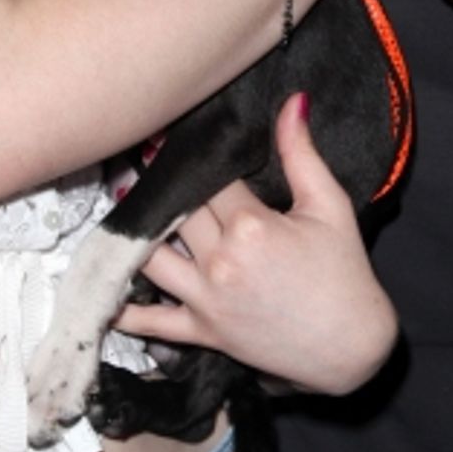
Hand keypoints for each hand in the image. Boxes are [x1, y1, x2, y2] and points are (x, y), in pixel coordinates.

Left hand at [114, 93, 397, 394]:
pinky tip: (101, 291)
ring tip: (119, 199)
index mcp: (251, 226)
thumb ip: (302, 153)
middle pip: (174, 209)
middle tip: (133, 152)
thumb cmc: (345, 275)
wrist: (352, 350)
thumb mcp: (330, 206)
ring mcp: (206, 300)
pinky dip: (124, 311)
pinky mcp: (203, 332)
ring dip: (131, 230)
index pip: (206, 177)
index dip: (189, 152)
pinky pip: (152, 322)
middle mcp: (221, 262)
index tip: (165, 129)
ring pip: (150, 256)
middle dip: (155, 180)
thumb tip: (293, 101)